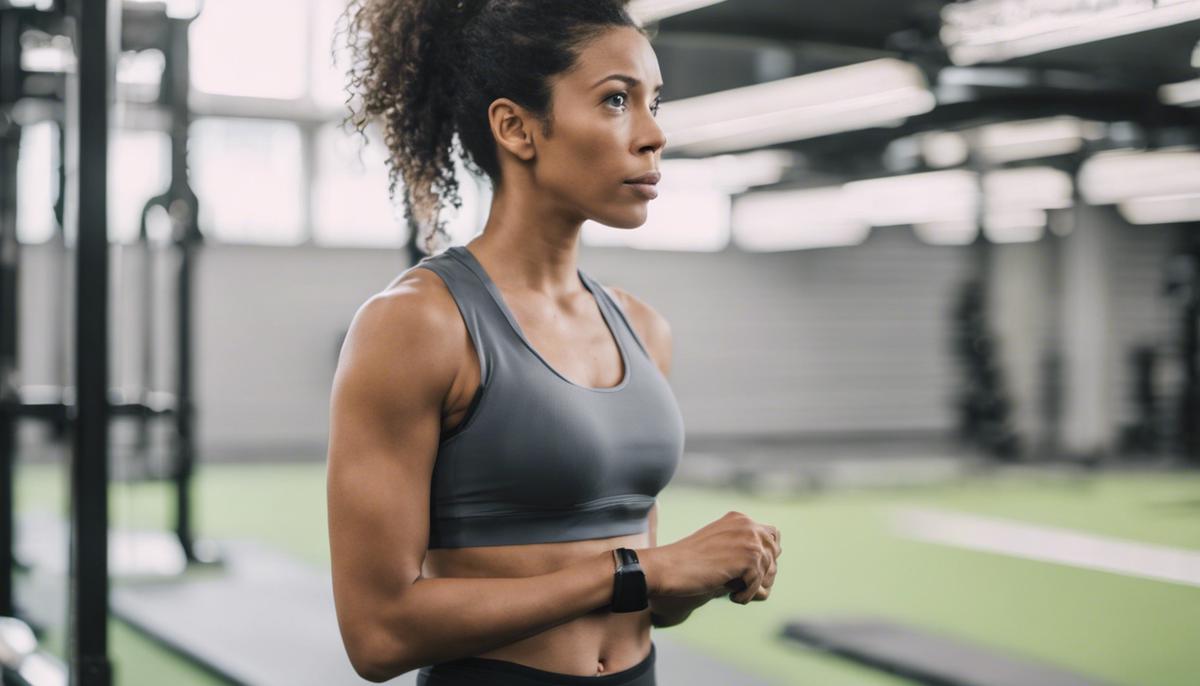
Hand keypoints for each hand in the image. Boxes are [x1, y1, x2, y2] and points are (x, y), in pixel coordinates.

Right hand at [639, 511, 780, 603]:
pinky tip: (732, 597)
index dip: (767, 554)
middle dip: (764, 572)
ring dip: (754, 586)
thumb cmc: (690, 561)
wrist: (670, 566)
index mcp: (739, 518)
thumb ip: (742, 549)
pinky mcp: (748, 558)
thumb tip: (772, 572)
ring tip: (737, 593)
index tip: (754, 571)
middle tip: (746, 585)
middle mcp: (747, 525)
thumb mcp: (719, 546)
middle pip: (774, 552)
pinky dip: (746, 595)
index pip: (772, 534)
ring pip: (768, 570)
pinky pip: (758, 584)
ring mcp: (749, 540)